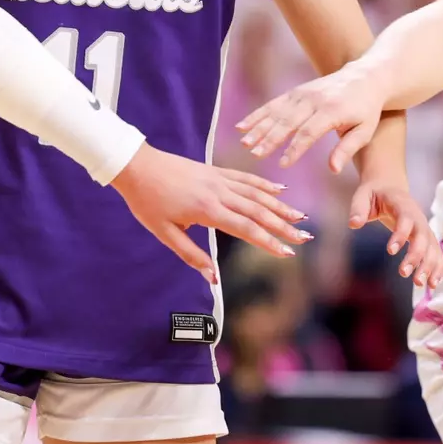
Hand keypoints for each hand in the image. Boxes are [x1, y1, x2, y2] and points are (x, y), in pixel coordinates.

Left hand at [111, 143, 309, 282]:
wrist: (137, 166)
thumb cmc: (147, 202)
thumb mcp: (164, 234)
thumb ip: (191, 255)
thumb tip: (213, 277)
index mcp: (207, 210)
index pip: (246, 228)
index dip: (268, 242)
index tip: (287, 254)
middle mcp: (218, 193)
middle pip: (258, 211)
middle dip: (283, 226)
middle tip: (305, 238)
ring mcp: (218, 179)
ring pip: (256, 194)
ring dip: (280, 206)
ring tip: (300, 217)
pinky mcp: (215, 170)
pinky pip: (245, 178)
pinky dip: (264, 184)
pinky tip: (279, 189)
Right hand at [237, 63, 387, 171]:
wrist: (366, 77)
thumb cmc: (366, 110)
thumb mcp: (365, 131)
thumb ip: (347, 150)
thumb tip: (332, 169)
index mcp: (332, 111)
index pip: (309, 132)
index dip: (295, 149)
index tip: (282, 164)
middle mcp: (314, 100)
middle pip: (288, 121)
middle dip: (270, 138)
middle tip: (255, 154)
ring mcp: (303, 94)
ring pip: (277, 112)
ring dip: (259, 127)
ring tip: (245, 142)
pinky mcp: (296, 91)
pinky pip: (274, 103)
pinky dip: (258, 114)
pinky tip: (243, 125)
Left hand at [348, 179, 442, 287]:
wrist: (390, 187)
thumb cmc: (374, 193)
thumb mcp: (363, 195)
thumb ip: (358, 208)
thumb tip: (353, 224)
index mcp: (403, 204)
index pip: (406, 219)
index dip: (400, 235)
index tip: (390, 251)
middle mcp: (418, 216)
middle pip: (423, 237)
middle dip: (416, 256)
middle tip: (403, 273)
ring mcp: (424, 227)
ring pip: (432, 247)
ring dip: (429, 266)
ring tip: (419, 284)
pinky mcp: (426, 238)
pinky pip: (436, 253)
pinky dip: (437, 268)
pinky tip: (432, 284)